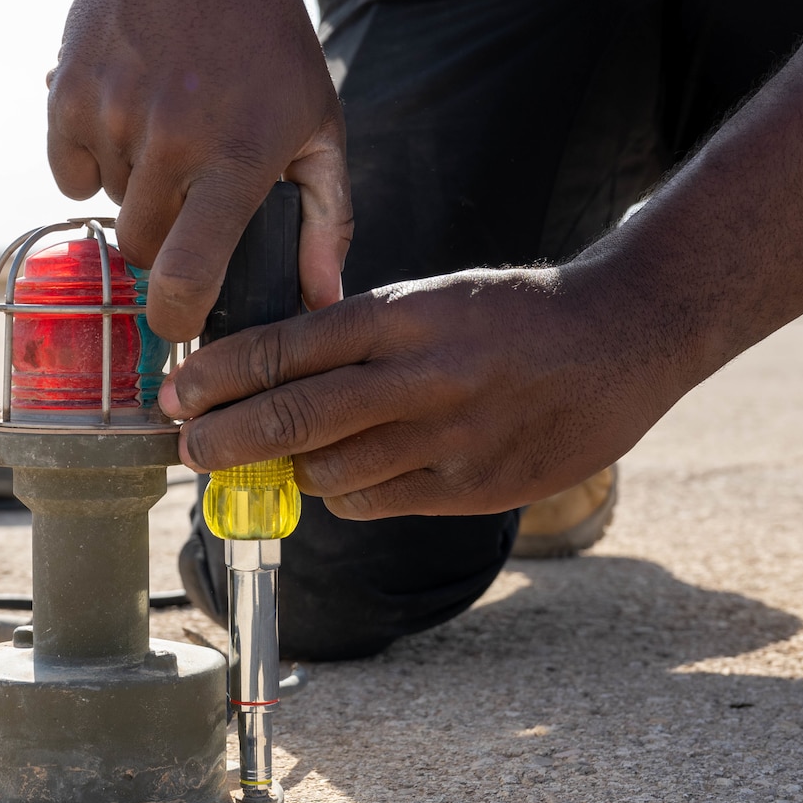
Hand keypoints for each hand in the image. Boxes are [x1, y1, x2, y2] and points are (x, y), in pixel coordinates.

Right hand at [46, 0, 350, 340]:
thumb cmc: (269, 44)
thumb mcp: (318, 124)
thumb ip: (325, 219)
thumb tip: (324, 301)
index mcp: (238, 156)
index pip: (187, 273)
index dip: (176, 315)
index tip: (179, 321)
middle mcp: (172, 137)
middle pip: (142, 247)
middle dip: (163, 240)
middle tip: (189, 194)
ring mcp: (114, 111)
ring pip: (108, 204)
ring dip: (133, 187)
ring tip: (167, 129)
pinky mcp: (67, 90)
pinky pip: (67, 170)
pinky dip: (89, 159)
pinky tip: (125, 114)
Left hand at [157, 266, 676, 518]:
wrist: (623, 340)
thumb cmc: (513, 315)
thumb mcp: (432, 300)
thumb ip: (359, 335)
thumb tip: (271, 372)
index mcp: (403, 317)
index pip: (286, 347)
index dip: (220, 375)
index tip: (179, 391)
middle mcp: (420, 378)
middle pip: (293, 419)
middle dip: (224, 439)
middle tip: (188, 448)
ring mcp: (448, 439)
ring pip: (329, 473)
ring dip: (285, 472)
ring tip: (264, 462)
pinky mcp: (473, 489)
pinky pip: (377, 503)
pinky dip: (345, 493)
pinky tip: (342, 476)